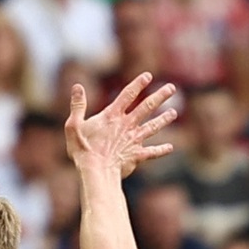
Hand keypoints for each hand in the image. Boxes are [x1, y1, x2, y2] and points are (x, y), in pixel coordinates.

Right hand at [63, 74, 179, 180]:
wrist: (96, 172)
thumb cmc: (82, 150)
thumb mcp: (73, 125)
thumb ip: (77, 105)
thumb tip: (77, 86)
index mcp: (112, 116)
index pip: (128, 95)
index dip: (138, 84)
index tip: (148, 76)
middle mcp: (126, 125)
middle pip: (147, 107)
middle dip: (160, 96)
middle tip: (172, 88)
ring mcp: (133, 140)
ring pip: (153, 127)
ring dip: (164, 119)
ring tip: (174, 113)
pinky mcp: (136, 156)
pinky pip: (152, 152)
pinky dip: (161, 150)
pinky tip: (170, 148)